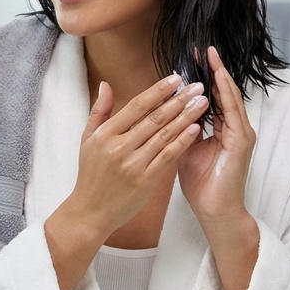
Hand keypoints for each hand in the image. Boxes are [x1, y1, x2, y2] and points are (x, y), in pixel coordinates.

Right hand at [69, 74, 209, 237]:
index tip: (175, 79)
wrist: (91, 211)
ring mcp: (133, 164)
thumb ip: (99, 111)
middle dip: (179, 100)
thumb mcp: (87, 140)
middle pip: (154, 118)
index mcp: (106, 134)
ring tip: (202, 103)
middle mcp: (119, 147)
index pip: (136, 106)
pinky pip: (168, 156)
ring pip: (164, 135)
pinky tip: (195, 128)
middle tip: (197, 86)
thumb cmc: (90, 174)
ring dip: (186, 117)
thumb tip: (106, 85)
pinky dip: (182, 141)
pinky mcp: (145, 180)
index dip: (158, 91)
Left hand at [177, 47, 256, 227]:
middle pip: (221, 92)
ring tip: (211, 55)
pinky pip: (233, 113)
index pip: (209, 96)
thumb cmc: (201, 183)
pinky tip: (219, 80)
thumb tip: (164, 111)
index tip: (189, 58)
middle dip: (212, 70)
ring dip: (220, 76)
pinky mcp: (242, 142)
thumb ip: (179, 129)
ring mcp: (240, 134)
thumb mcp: (184, 149)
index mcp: (219, 128)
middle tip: (201, 47)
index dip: (201, 77)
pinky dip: (226, 95)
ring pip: (230, 98)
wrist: (215, 211)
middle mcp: (232, 127)